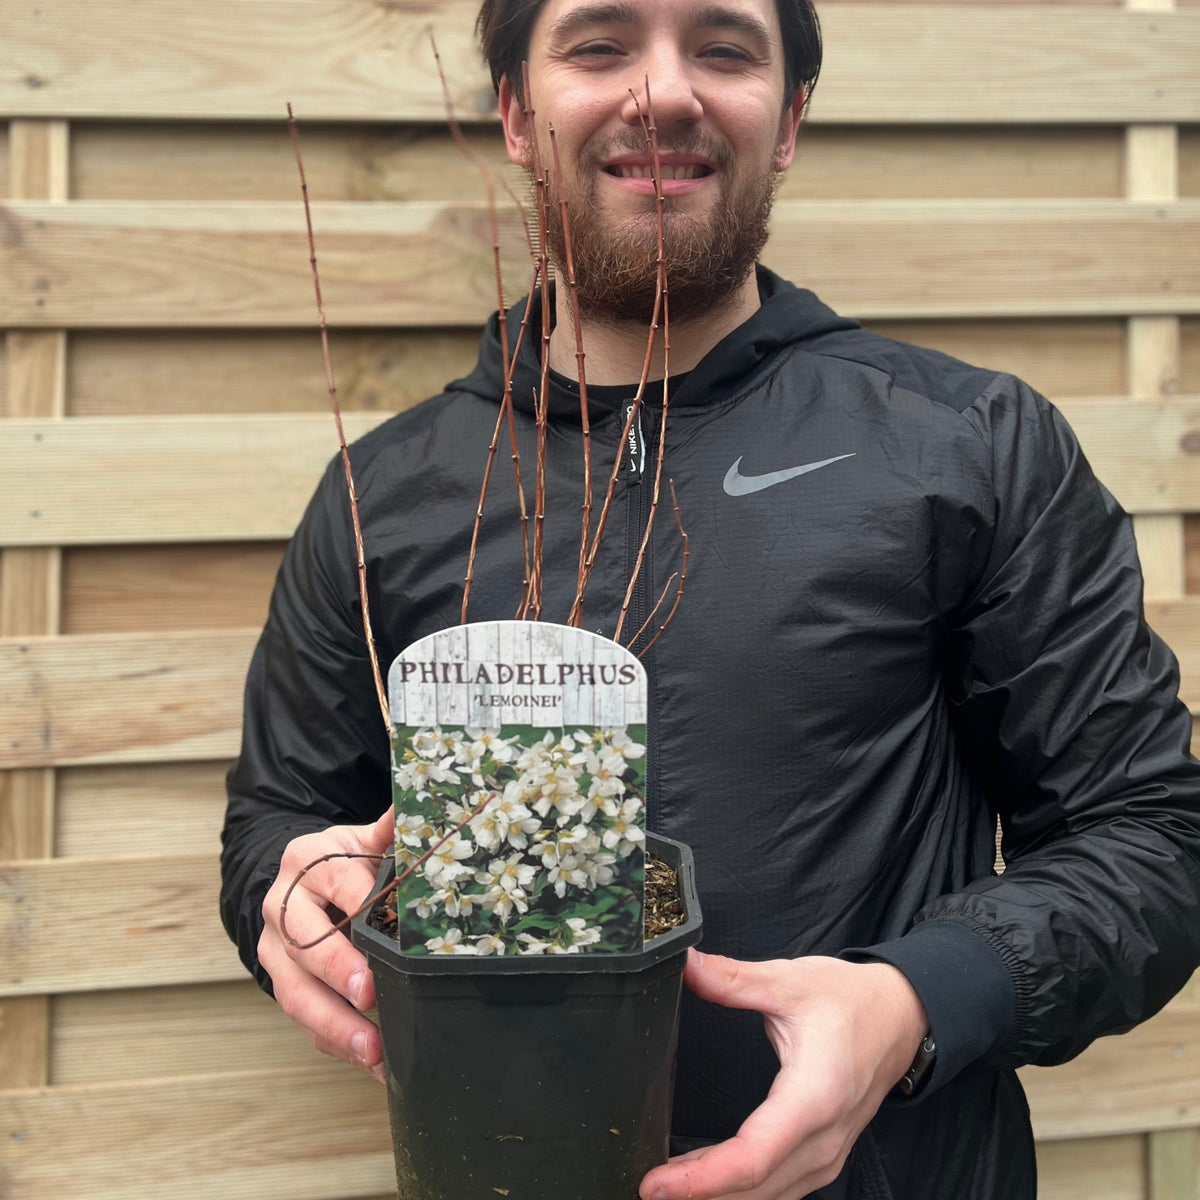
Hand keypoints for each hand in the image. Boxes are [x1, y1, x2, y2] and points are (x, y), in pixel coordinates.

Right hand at [258, 807, 393, 1082]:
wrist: (295, 880)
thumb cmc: (340, 861)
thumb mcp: (359, 839)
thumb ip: (387, 831)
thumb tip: (411, 810)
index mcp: (310, 864)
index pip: (337, 881)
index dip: (359, 905)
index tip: (383, 934)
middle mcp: (283, 908)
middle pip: (305, 944)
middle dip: (338, 972)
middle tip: (370, 995)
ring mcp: (276, 952)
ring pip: (297, 992)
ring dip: (335, 1024)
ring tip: (372, 1049)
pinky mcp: (282, 985)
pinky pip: (303, 1022)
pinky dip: (337, 1045)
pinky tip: (372, 1064)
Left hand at [640, 951, 926, 1199]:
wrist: (901, 1016)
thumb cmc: (851, 1001)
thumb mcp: (790, 980)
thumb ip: (734, 978)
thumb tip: (687, 965)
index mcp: (814, 1096)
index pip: (754, 1155)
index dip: (704, 1178)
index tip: (658, 1184)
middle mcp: (823, 1138)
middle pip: (756, 1188)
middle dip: (699, 1195)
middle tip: (647, 1188)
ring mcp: (827, 1154)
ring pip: (768, 1195)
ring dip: (718, 1196)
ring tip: (668, 1186)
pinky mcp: (823, 1156)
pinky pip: (779, 1187)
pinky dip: (741, 1190)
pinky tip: (705, 1179)